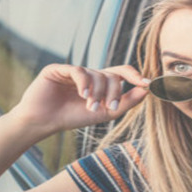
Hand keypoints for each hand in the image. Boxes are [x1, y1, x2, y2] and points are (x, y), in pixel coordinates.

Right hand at [9, 63, 149, 133]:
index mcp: (99, 84)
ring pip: (96, 74)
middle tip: (110, 106)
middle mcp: (88, 74)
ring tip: (90, 107)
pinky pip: (78, 70)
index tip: (147, 84)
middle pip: (110, 75)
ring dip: (97, 92)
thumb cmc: (72, 118)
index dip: (134, 76)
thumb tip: (147, 90)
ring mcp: (74, 71)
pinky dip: (84, 83)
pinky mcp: (59, 69)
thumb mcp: (104, 113)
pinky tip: (83, 95)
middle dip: (113, 91)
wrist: (44, 122)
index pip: (121, 73)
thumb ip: (125, 103)